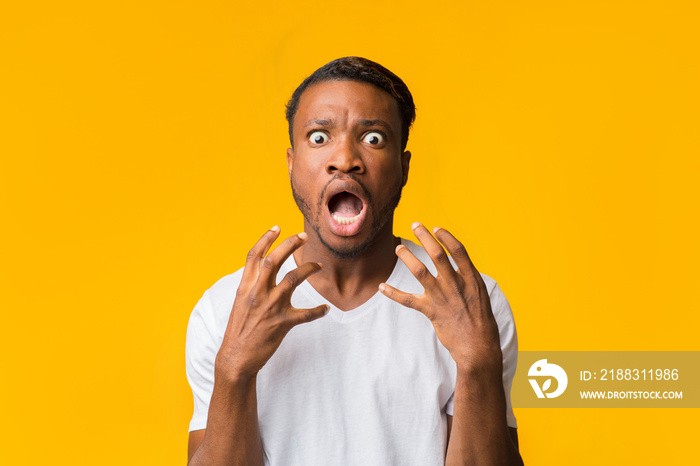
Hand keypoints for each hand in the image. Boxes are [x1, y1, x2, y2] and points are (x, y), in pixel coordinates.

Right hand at [215, 226, 328, 379]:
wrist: (235, 358)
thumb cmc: (239, 330)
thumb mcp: (240, 303)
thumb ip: (251, 286)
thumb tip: (263, 269)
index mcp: (245, 287)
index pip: (254, 256)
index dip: (266, 239)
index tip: (277, 227)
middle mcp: (257, 293)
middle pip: (274, 260)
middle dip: (290, 245)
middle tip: (304, 237)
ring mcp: (270, 307)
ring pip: (293, 279)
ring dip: (308, 269)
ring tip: (318, 265)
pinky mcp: (282, 323)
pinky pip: (306, 314)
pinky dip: (318, 311)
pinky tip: (326, 309)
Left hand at [379, 223, 502, 372]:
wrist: (479, 347)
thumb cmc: (481, 321)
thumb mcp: (480, 294)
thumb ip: (467, 278)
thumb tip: (457, 264)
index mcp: (472, 279)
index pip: (459, 251)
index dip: (446, 237)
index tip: (436, 228)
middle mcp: (456, 285)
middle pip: (437, 255)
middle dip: (425, 238)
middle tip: (415, 225)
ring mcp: (443, 298)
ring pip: (420, 271)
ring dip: (407, 257)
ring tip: (398, 248)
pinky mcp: (431, 312)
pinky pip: (408, 300)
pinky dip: (393, 293)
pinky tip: (382, 287)